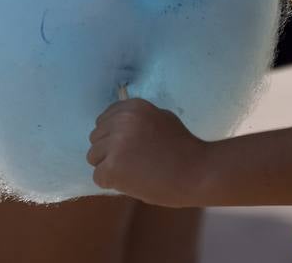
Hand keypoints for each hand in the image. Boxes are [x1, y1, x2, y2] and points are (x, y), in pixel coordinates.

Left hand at [87, 98, 208, 206]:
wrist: (198, 172)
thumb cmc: (184, 148)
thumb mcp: (162, 119)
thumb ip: (138, 119)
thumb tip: (116, 125)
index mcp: (132, 107)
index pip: (104, 119)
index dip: (115, 136)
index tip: (131, 147)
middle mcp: (121, 120)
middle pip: (96, 138)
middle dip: (110, 151)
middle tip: (134, 162)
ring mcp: (115, 143)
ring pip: (93, 157)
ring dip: (109, 167)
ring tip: (133, 172)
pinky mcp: (113, 167)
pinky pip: (98, 177)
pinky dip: (112, 183)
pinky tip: (132, 182)